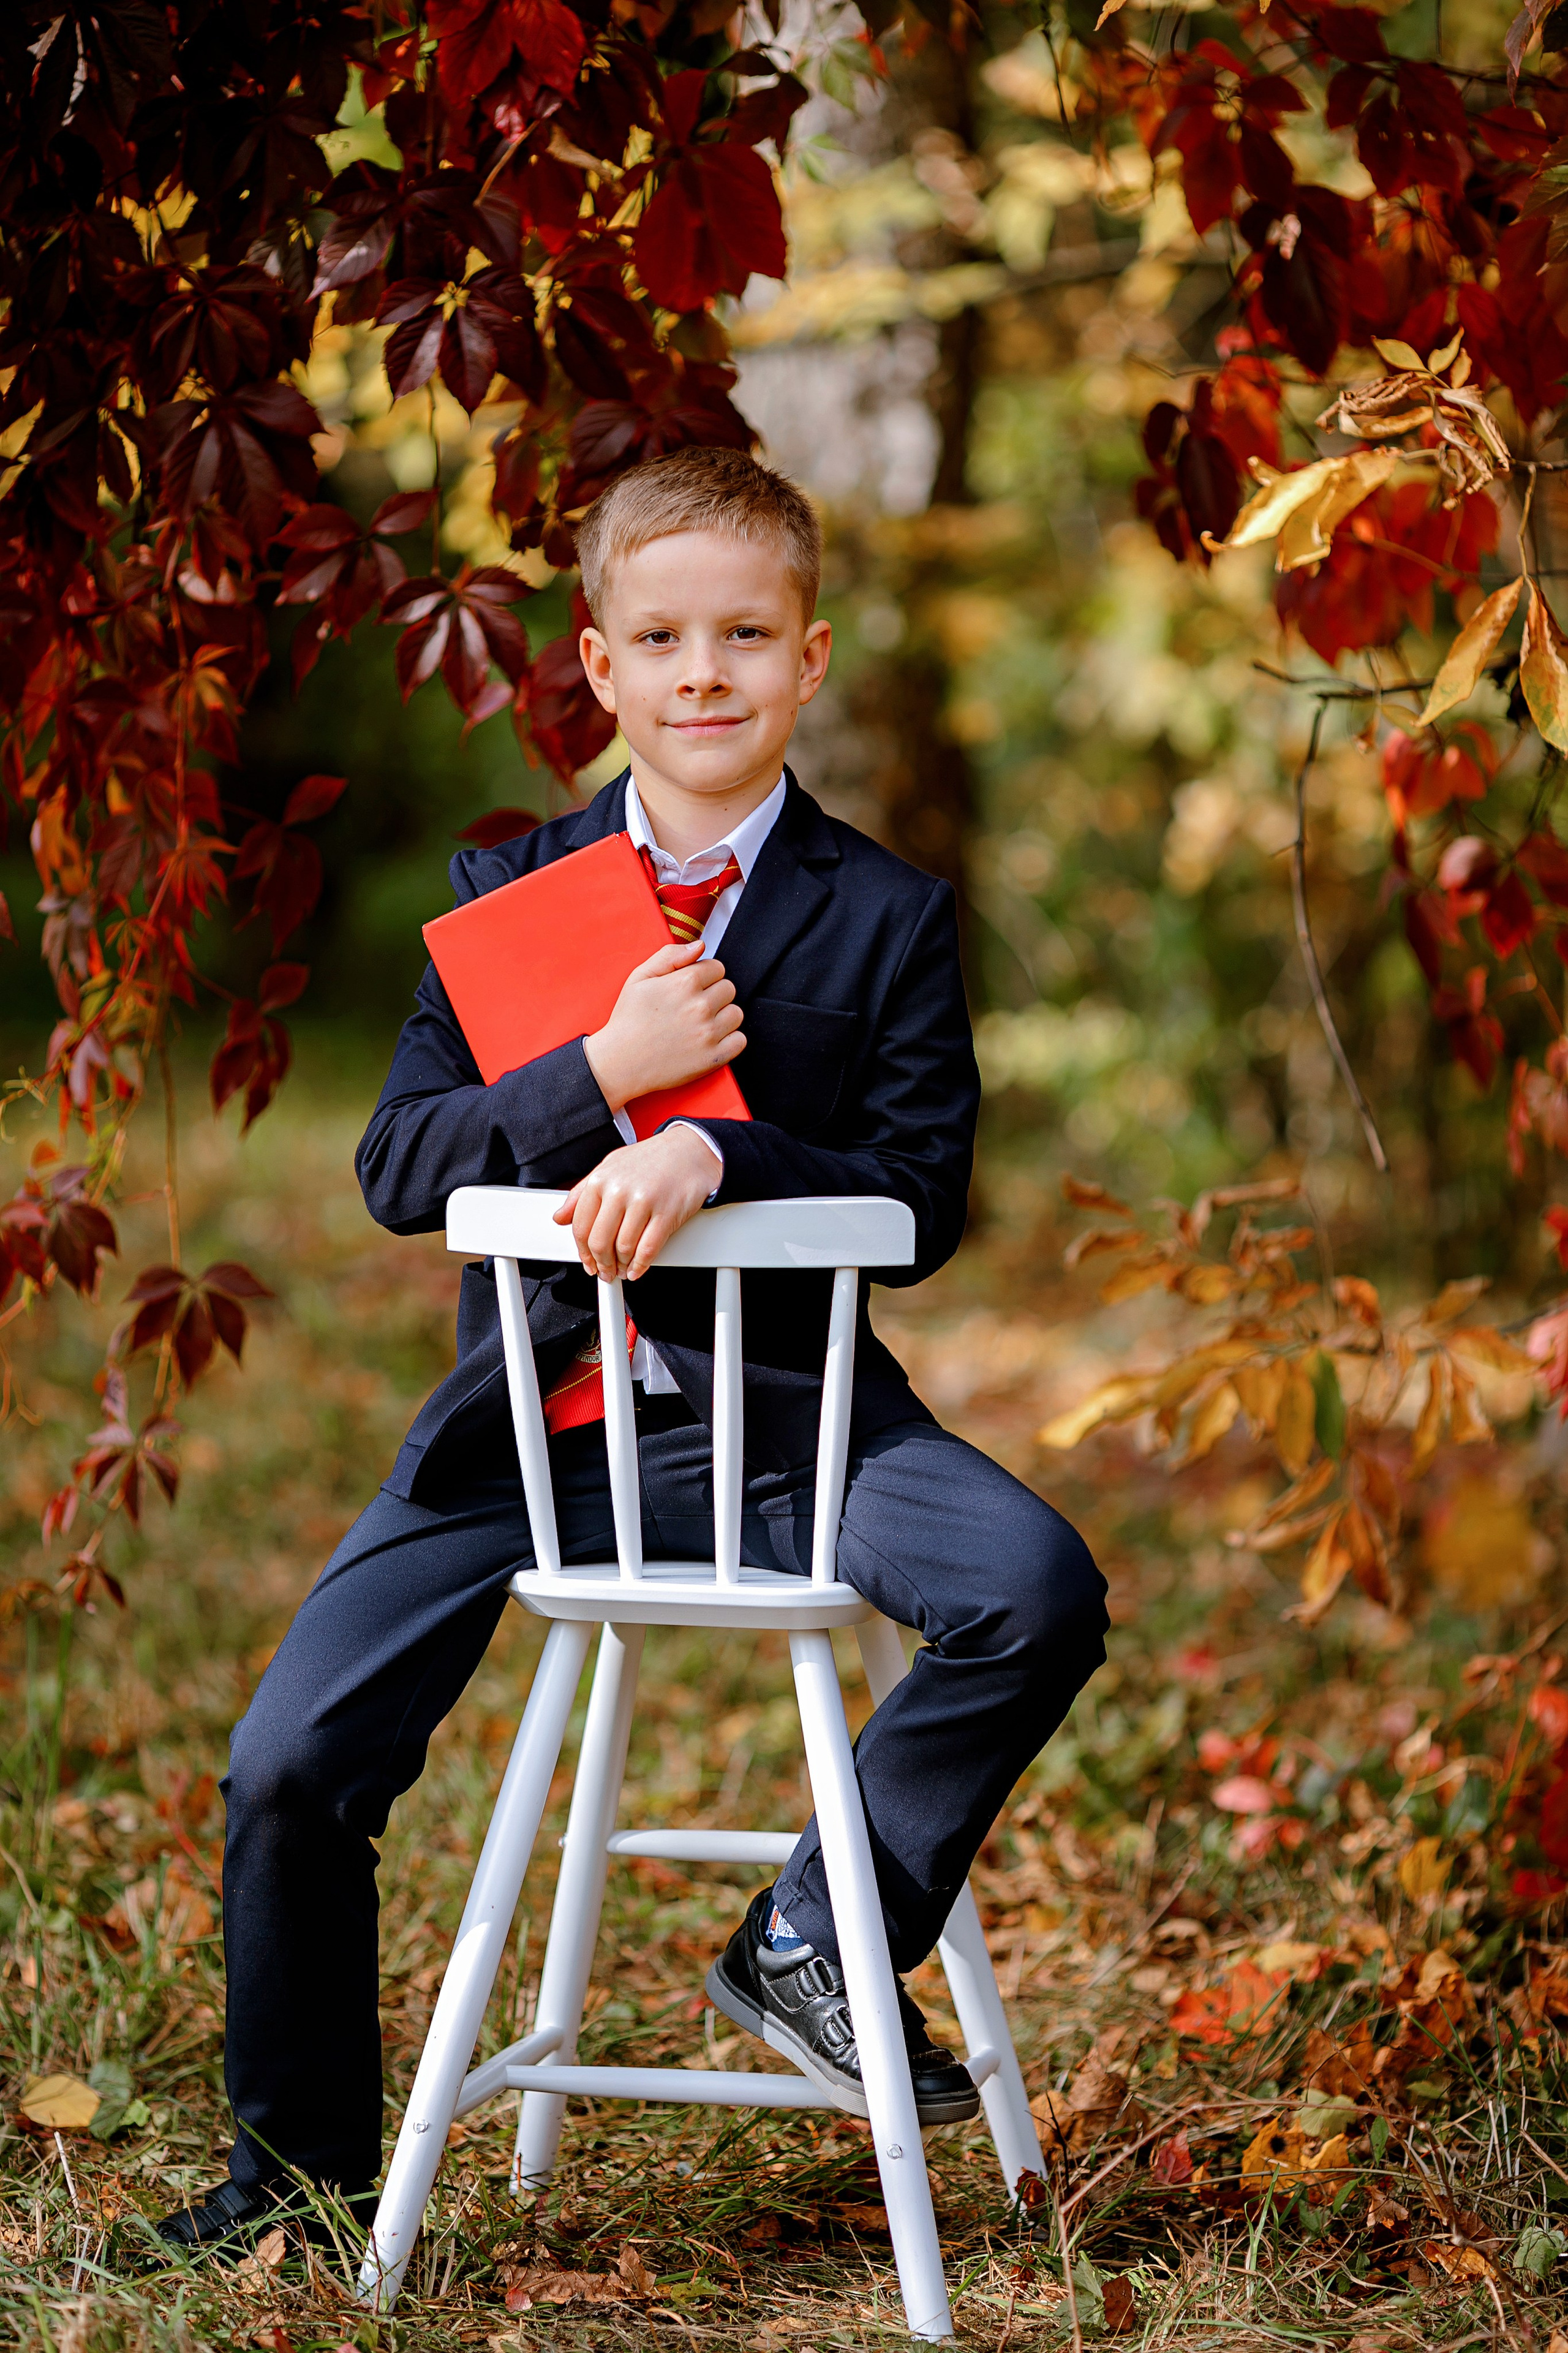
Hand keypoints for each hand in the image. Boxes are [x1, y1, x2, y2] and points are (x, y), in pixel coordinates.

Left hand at [553, 1126, 719, 1280]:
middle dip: (601, 1263)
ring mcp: (644, 1202)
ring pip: (623, 1248)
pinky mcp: (666, 1213)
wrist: (689, 1151)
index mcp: (601, 1180)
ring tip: (623, 1268)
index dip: (583, 1252)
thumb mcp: (609, 1168)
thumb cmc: (650, 1160)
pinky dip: (641, 1265)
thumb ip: (581, 1193)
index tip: (588, 1262)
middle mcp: (619, 1190)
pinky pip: (648, 1249)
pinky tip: (638, 1268)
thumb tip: (560, 1217)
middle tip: (605, 1271)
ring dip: (621, 1266)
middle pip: (600, 1241)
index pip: (581, 1226)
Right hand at [583, 941, 743, 1114]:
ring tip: (700, 1024)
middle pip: (729, 989)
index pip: (717, 967)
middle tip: (692, 1008)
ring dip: (723, 1017)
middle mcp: (701, 1006)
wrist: (620, 1063)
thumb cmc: (628, 1020)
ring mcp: (709, 1033)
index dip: (704, 976)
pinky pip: (740, 1040)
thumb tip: (700, 945)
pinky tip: (709, 1040)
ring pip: (736, 1013)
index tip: (691, 988)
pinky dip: (729, 1040)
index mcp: (685, 982)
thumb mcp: (639, 978)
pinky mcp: (714, 1057)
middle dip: (714, 995)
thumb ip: (670, 956)